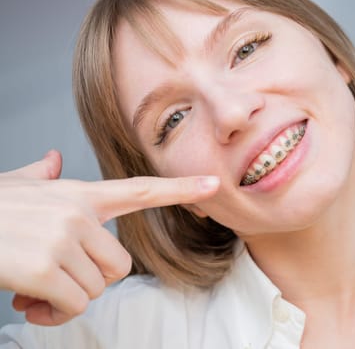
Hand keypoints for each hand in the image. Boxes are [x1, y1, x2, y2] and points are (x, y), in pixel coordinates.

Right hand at [0, 151, 218, 325]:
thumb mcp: (14, 187)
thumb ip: (37, 175)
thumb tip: (50, 159)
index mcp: (79, 195)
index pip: (141, 190)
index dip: (181, 188)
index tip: (213, 184)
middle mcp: (78, 213)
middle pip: (120, 265)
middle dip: (91, 280)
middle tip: (58, 277)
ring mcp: (64, 239)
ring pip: (96, 288)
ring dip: (67, 298)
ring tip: (37, 286)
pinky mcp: (47, 267)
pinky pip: (73, 306)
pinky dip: (53, 314)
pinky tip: (28, 300)